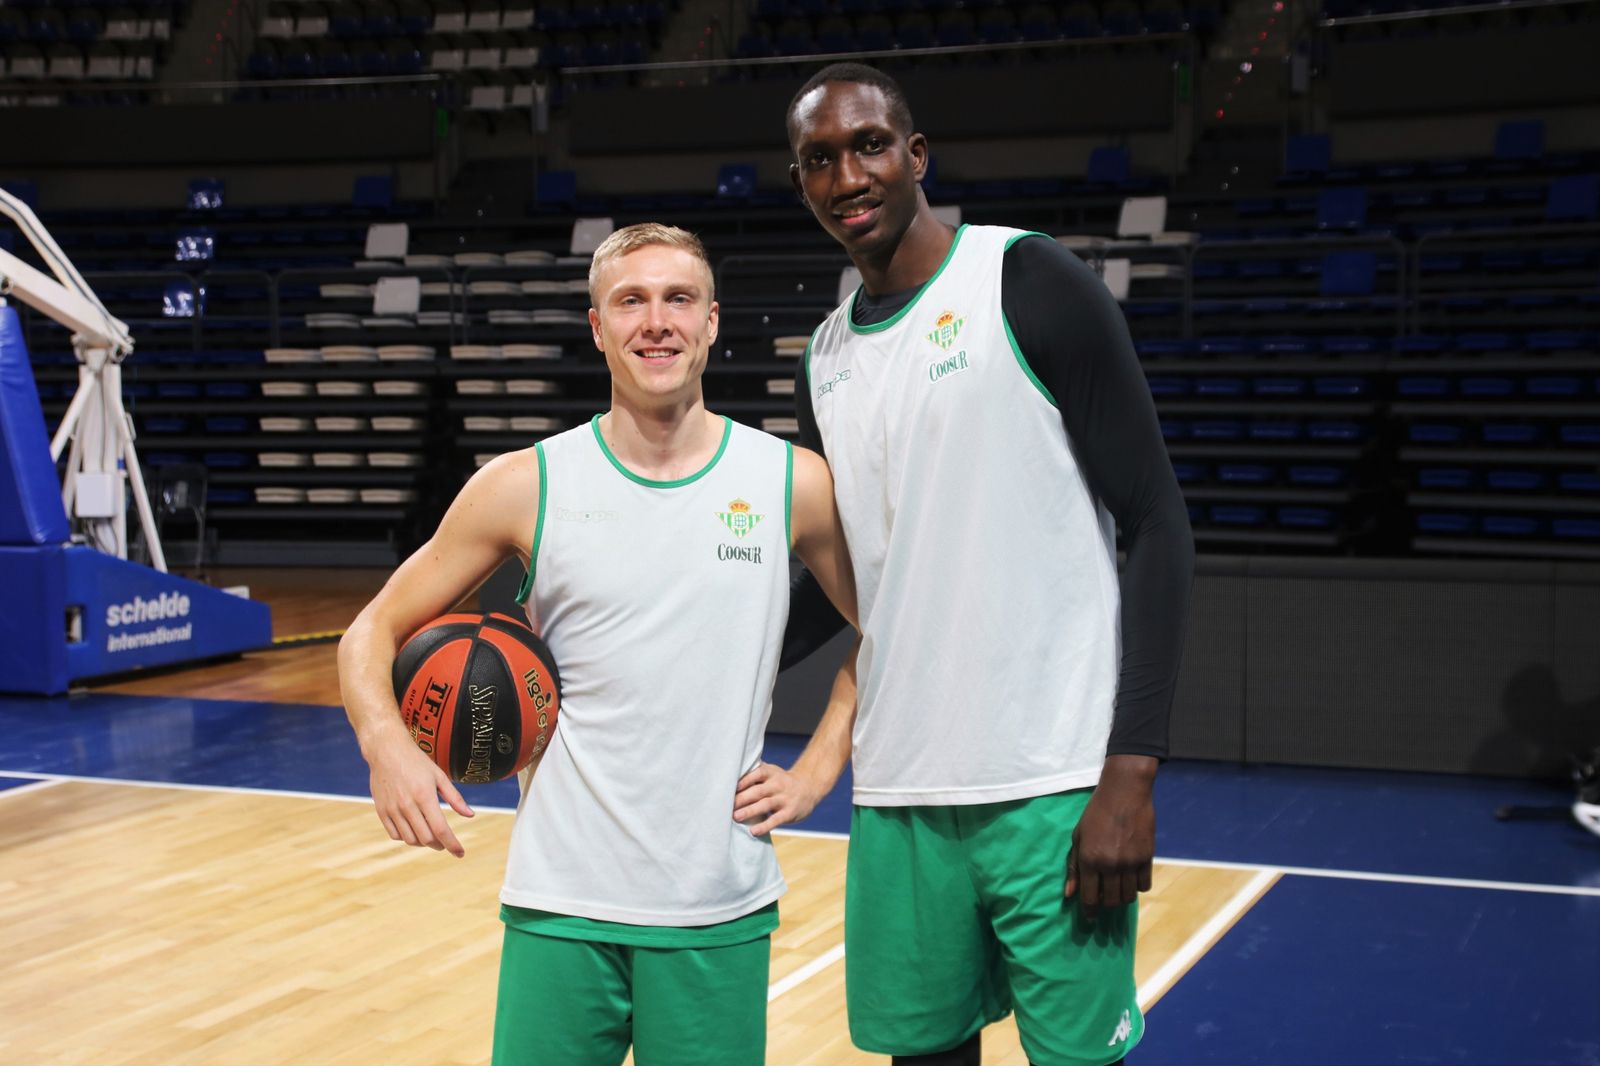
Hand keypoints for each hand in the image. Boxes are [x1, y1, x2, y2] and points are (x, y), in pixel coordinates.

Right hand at [364, 726, 474, 857]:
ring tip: (430, 836)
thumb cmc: (416, 762)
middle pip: (426, 839)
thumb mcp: (440, 776)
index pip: (441, 829)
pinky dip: (407, 837)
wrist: (387, 751)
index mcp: (425, 796)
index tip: (460, 853)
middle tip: (446, 843)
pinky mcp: (381, 811)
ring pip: (410, 840)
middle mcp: (407, 805)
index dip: (452, 845)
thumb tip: (470, 815)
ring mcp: (392, 809)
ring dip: (423, 843)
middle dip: (440, 845)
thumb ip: (455, 798)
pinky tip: (414, 830)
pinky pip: (395, 834)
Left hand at [733, 762, 825, 835]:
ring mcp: (784, 799)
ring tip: (735, 817)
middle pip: (758, 791)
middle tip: (727, 806)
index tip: (729, 787)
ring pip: (765, 805)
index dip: (743, 780)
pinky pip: (776, 820)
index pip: (756, 774)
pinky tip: (753, 831)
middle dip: (742, 798)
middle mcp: (778, 785)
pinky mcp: (789, 813)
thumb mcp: (771, 772)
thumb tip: (729, 774)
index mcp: (771, 773)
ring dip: (749, 811)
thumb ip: (754, 773)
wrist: (809, 788)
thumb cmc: (780, 781)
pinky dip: (764, 826)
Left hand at [1065, 755, 1156, 920]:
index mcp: (1090, 860)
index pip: (1089, 898)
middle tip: (1104, 897)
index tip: (1089, 917)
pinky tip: (1131, 877)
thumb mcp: (1078, 837)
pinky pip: (1144, 885)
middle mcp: (1110, 865)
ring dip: (1121, 897)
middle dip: (1106, 904)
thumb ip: (1074, 867)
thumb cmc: (1096, 813)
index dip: (1089, 911)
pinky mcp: (1147, 858)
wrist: (1125, 793)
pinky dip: (1137, 886)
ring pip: (1128, 897)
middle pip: (1111, 902)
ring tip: (1117, 887)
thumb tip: (1069, 894)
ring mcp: (1130, 863)